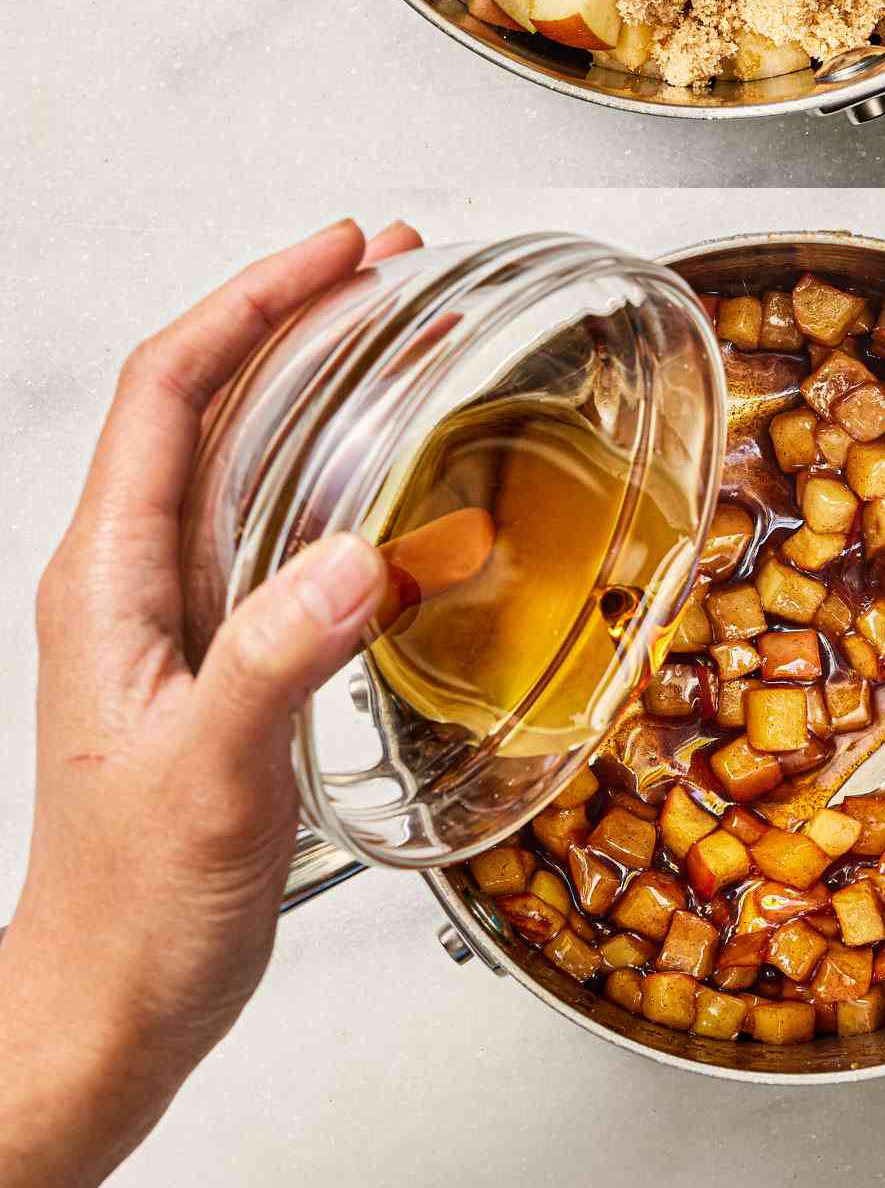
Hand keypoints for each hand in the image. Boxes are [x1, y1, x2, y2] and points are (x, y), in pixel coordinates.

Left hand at [0, 219, 421, 1187]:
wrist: (113, 1002)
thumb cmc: (130, 908)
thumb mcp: (205, 780)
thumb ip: (276, 661)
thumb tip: (359, 559)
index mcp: (108, 575)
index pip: (170, 388)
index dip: (254, 301)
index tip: (338, 253)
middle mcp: (135, 574)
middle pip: (210, 396)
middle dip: (298, 314)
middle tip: (394, 267)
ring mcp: (178, 608)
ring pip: (247, 449)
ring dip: (322, 379)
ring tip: (406, 332)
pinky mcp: (224, 646)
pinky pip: (280, 519)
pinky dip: (341, 467)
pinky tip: (398, 473)